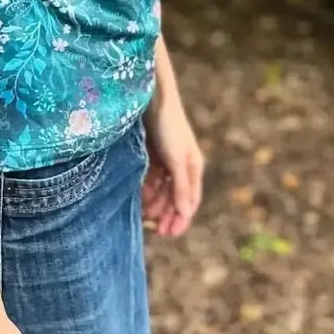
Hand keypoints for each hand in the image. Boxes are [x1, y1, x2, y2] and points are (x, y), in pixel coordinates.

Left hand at [142, 90, 203, 236]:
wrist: (152, 98)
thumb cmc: (168, 128)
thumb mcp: (177, 161)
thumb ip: (181, 187)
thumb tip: (185, 213)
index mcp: (193, 167)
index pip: (190, 200)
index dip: (181, 218)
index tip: (170, 234)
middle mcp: (182, 164)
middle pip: (175, 196)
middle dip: (167, 214)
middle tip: (156, 230)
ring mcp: (167, 159)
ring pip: (162, 188)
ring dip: (156, 203)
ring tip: (145, 215)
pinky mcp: (153, 153)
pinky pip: (151, 177)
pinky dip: (147, 189)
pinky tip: (140, 198)